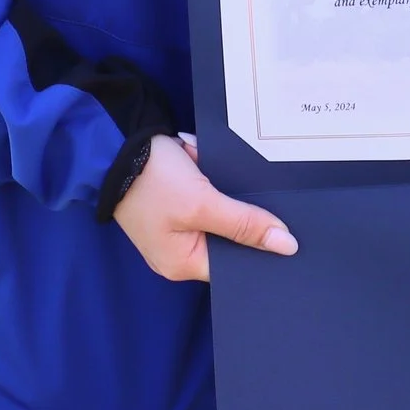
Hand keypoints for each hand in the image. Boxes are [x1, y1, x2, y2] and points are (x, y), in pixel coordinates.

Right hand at [112, 133, 296, 282]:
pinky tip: (224, 170)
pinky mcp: (174, 204)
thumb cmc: (154, 181)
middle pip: (228, 242)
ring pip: (220, 217)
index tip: (293, 239)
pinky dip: (214, 183)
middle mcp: (178, 252)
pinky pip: (207, 199)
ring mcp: (175, 227)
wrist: (116, 143)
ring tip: (251, 181)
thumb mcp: (202, 203)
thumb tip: (286, 247)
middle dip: (245, 218)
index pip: (233, 266)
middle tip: (279, 204)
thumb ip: (244, 225)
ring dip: (229, 196)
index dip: (260, 252)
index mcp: (182, 264)